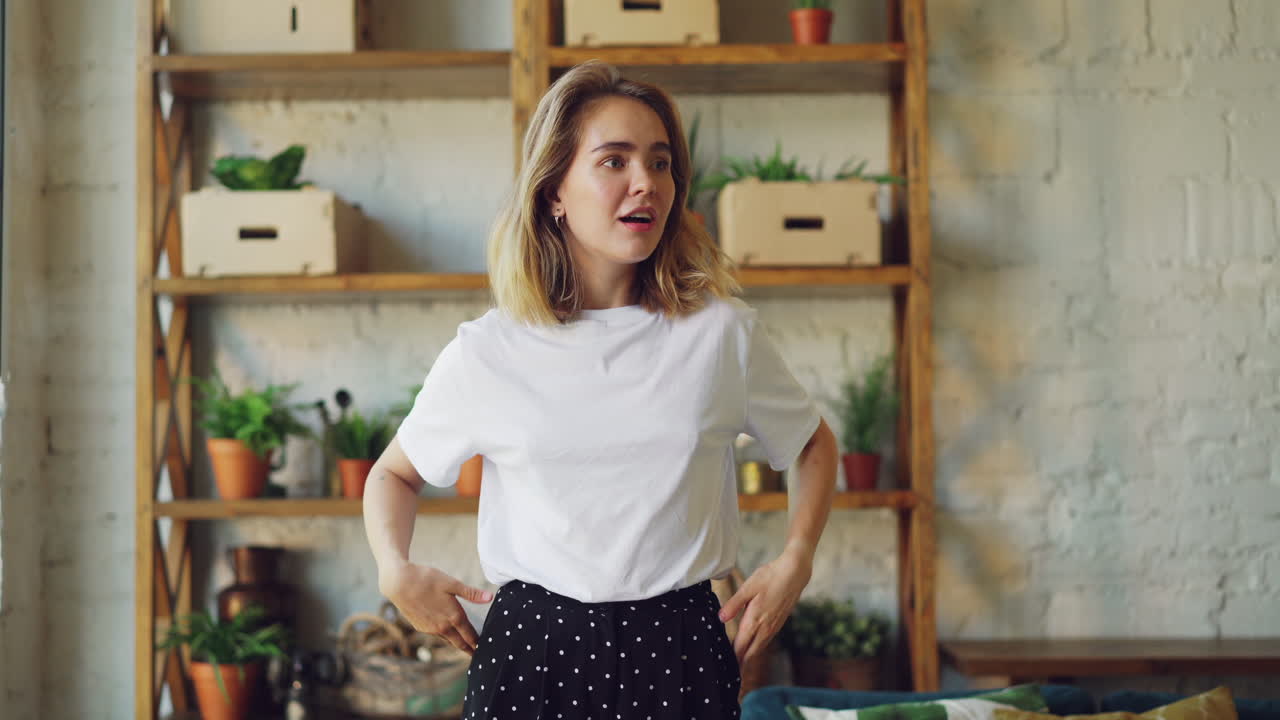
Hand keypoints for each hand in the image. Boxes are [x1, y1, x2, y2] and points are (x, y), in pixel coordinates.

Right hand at [379, 562, 492, 654]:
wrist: (398, 583)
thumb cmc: (426, 579)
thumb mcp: (452, 583)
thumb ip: (471, 593)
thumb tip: (491, 598)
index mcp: (454, 616)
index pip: (470, 634)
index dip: (477, 643)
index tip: (484, 649)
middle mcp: (442, 626)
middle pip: (459, 642)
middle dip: (469, 649)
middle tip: (476, 655)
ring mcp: (430, 628)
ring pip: (447, 638)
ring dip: (456, 643)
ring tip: (463, 645)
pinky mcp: (419, 626)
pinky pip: (436, 634)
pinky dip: (444, 636)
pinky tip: (445, 633)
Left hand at [717, 546, 813, 665]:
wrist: (794, 573)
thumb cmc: (769, 577)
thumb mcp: (747, 587)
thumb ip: (733, 604)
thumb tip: (720, 618)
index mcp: (755, 620)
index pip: (741, 646)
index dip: (733, 658)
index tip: (726, 668)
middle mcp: (765, 627)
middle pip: (751, 652)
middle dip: (741, 662)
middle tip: (732, 672)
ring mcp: (774, 626)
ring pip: (759, 647)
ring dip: (750, 656)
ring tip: (740, 663)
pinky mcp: (779, 622)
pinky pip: (766, 640)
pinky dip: (758, 647)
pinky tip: (754, 645)